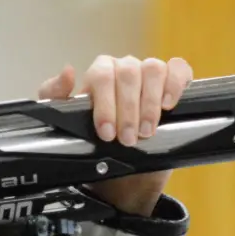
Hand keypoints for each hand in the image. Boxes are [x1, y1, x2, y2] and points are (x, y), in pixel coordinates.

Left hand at [38, 55, 193, 215]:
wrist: (120, 166)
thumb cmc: (92, 139)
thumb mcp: (66, 121)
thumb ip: (56, 95)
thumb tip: (68, 72)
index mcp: (100, 74)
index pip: (102, 75)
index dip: (105, 104)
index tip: (106, 132)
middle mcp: (125, 69)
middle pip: (128, 73)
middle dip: (128, 110)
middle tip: (127, 139)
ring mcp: (149, 74)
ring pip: (153, 69)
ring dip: (150, 103)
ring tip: (145, 131)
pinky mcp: (172, 83)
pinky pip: (178, 70)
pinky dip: (175, 84)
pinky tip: (168, 105)